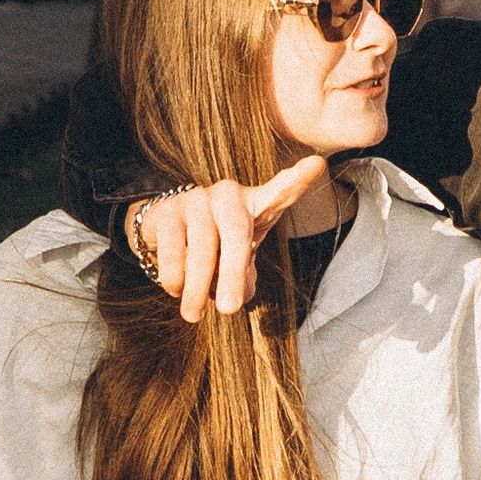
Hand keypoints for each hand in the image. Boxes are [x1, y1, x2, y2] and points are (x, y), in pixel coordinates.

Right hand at [134, 159, 327, 321]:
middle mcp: (228, 195)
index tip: (316, 164)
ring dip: (197, 289)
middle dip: (233, 274)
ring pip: (201, 250)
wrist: (164, 230)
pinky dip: (175, 280)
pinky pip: (173, 253)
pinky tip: (176, 289)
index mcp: (256, 205)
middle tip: (230, 310)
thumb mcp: (239, 260)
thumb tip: (239, 296)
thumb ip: (245, 278)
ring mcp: (197, 199)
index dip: (297, 179)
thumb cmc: (215, 247)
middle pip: (237, 234)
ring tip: (193, 315)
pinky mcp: (168, 210)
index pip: (281, 191)